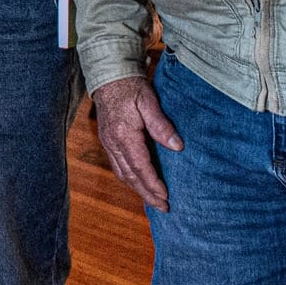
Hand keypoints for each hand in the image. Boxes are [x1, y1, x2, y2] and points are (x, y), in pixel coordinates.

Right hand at [92, 74, 183, 211]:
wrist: (109, 76)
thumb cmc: (131, 87)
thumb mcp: (149, 102)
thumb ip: (161, 125)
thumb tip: (178, 146)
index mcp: (124, 135)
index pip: (140, 167)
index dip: (153, 184)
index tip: (166, 197)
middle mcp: (113, 143)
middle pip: (130, 176)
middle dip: (147, 194)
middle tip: (163, 207)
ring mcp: (108, 143)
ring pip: (122, 173)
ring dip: (138, 189)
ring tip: (153, 200)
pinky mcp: (107, 141)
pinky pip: (118, 166)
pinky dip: (129, 178)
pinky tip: (139, 182)